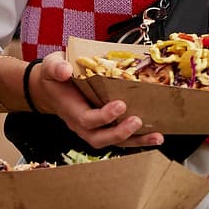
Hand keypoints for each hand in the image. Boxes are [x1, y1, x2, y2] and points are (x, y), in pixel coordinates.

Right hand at [32, 54, 165, 149]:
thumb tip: (65, 70)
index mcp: (70, 110)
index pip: (86, 120)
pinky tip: (156, 134)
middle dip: (120, 133)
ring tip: (156, 136)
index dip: (103, 116)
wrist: (53, 86)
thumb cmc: (55, 76)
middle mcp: (82, 124)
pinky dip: (139, 138)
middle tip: (137, 121)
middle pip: (100, 138)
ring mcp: (94, 128)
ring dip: (136, 140)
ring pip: (115, 141)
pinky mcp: (106, 126)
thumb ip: (56, 67)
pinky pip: (122, 137)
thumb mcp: (51, 66)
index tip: (120, 105)